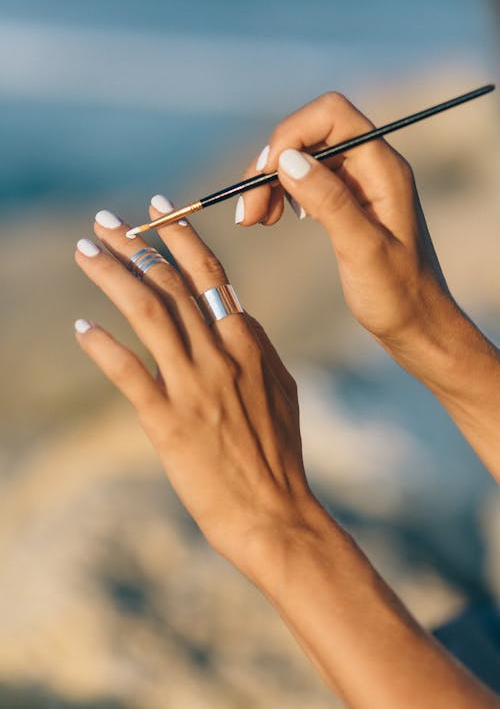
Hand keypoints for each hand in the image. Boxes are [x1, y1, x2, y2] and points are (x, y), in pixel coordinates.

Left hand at [74, 206, 313, 575]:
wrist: (275, 511)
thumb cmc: (280, 452)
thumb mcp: (282, 388)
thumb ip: (258, 347)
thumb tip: (238, 315)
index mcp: (249, 342)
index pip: (209, 274)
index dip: (180, 238)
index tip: (157, 210)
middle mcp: (221, 354)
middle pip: (171, 283)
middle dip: (134, 245)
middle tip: (104, 220)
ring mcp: (195, 385)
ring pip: (148, 312)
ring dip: (112, 276)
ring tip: (85, 251)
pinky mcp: (169, 420)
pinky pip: (129, 371)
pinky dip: (103, 345)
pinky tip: (81, 325)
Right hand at [238, 91, 454, 353]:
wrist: (416, 325)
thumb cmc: (398, 296)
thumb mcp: (363, 251)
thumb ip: (330, 202)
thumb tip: (287, 160)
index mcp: (384, 169)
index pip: (332, 116)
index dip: (291, 134)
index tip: (264, 177)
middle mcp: (372, 167)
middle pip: (311, 133)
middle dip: (273, 162)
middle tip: (247, 211)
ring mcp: (359, 183)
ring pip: (303, 156)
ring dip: (271, 180)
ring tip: (253, 220)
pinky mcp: (347, 202)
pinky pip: (307, 180)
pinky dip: (281, 193)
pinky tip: (271, 219)